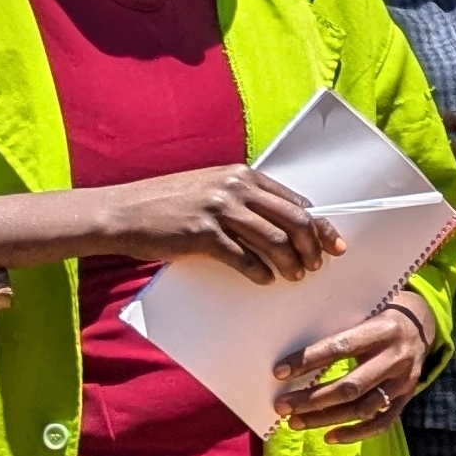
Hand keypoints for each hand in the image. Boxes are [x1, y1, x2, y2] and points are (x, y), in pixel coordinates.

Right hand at [99, 164, 341, 282]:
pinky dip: (260, 272)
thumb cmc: (169, 204)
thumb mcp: (212, 190)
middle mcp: (234, 188)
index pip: (295, 202)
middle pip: (293, 220)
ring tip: (294, 276)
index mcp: (242, 175)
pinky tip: (265, 280)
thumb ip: (246, 201)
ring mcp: (218, 210)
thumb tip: (287, 224)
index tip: (332, 245)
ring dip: (290, 263)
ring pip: (274, 240)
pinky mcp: (202, 234)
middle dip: (312, 247)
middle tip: (315, 266)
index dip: (319, 226)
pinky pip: (244, 258)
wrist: (123, 212)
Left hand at [272, 291, 434, 443]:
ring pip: (362, 409)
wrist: (423, 324)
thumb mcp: (363, 312)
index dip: (309, 361)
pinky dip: (355, 434)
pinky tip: (329, 436)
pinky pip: (382, 423)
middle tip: (282, 406)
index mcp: (383, 330)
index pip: (340, 348)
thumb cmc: (380, 316)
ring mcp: (404, 382)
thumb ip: (339, 330)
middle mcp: (396, 358)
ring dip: (326, 418)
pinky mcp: (407, 398)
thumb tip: (295, 354)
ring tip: (296, 422)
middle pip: (351, 387)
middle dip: (312, 399)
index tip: (279, 372)